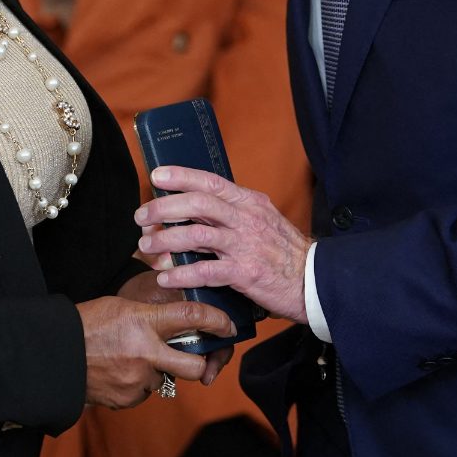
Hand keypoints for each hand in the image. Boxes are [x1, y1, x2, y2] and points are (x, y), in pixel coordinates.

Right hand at [76, 295, 235, 407]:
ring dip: (158, 372)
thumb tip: (176, 323)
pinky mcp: (127, 399)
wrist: (53, 353)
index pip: (192, 317)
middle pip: (195, 367)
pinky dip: (138, 384)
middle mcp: (146, 354)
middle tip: (197, 358)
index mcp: (144, 323)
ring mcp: (137, 380)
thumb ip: (152, 318)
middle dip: (202, 364)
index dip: (217, 320)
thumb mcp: (122, 307)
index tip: (226, 325)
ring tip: (132, 358)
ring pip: (165, 380)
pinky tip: (119, 371)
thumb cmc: (86, 323)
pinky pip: (144, 392)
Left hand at [135, 165, 311, 324]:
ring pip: (197, 235)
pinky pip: (205, 271)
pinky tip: (165, 278)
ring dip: (166, 240)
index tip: (157, 175)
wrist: (314, 281)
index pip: (211, 181)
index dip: (181, 176)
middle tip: (141, 216)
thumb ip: (232, 212)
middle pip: (198, 204)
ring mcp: (245, 245)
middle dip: (164, 208)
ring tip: (147, 247)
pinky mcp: (245, 273)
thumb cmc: (284, 252)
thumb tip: (195, 207)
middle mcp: (246, 219)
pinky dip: (181, 274)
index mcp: (249, 202)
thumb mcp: (262, 220)